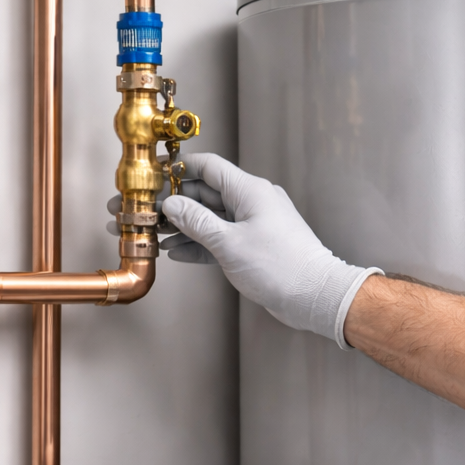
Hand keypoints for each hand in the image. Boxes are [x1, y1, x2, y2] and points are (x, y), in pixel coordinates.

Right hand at [161, 153, 380, 347]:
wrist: (314, 296)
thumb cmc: (281, 267)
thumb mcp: (229, 243)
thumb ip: (196, 222)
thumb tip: (172, 204)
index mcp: (249, 191)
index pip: (209, 167)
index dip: (181, 168)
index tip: (157, 176)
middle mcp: (252, 202)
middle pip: (206, 193)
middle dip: (176, 202)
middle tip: (149, 212)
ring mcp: (254, 224)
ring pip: (211, 218)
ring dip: (185, 226)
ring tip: (158, 234)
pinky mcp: (253, 245)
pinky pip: (221, 238)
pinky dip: (200, 243)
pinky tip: (178, 252)